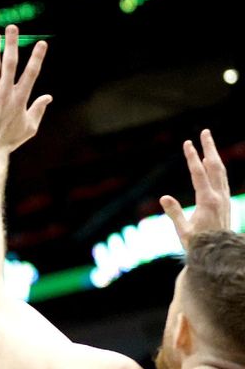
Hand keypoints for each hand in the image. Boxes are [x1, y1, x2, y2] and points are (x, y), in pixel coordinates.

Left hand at [0, 25, 51, 154]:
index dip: (37, 57)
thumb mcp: (30, 127)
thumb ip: (39, 109)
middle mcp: (5, 93)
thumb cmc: (9, 140)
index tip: (42, 42)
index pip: (31, 73)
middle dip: (12, 44)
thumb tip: (49, 96)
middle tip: (12, 27)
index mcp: (20, 99)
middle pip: (10, 63)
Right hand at [159, 129, 230, 249]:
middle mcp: (219, 197)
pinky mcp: (225, 202)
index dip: (192, 157)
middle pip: (215, 167)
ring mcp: (224, 199)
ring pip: (221, 172)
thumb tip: (164, 197)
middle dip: (209, 148)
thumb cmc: (198, 245)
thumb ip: (174, 213)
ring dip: (214, 155)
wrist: (220, 256)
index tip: (187, 143)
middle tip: (205, 132)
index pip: (199, 173)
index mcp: (207, 201)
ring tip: (208, 143)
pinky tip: (213, 164)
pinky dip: (217, 168)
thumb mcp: (183, 231)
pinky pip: (222, 180)